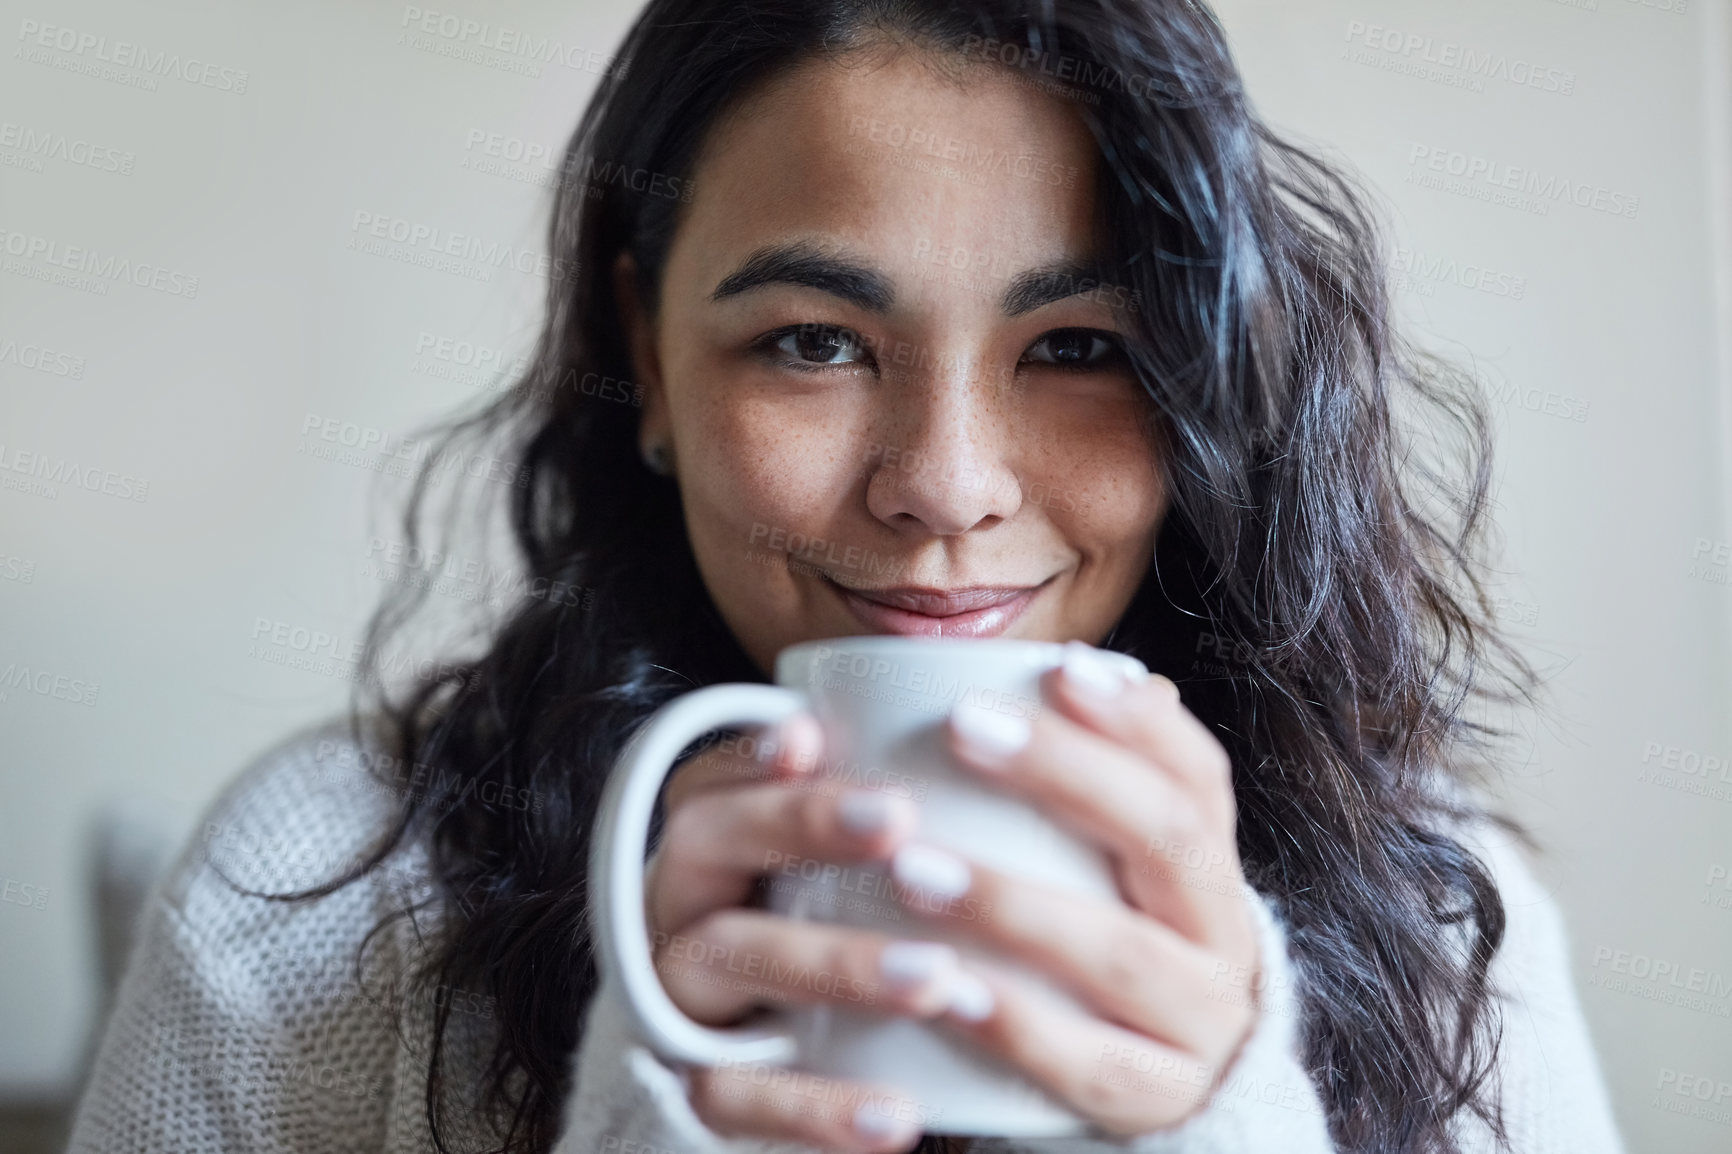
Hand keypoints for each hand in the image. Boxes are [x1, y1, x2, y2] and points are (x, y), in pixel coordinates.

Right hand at [642, 713, 981, 1153]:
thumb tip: (1073, 694)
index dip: (753, 753)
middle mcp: (682, 901)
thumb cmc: (839, 929)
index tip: (813, 734)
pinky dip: (814, 1108)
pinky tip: (900, 1117)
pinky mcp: (696, 1088)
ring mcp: (681, 995)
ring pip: (726, 960)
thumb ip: (926, 790)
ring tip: (936, 978)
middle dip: (799, 823)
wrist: (777, 1076)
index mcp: (714, 834)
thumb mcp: (864, 861)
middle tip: (902, 820)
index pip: (716, 773)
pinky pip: (734, 1098)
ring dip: (832, 963)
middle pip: (706, 841)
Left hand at [887, 641, 1261, 1137]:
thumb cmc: (1109, 948)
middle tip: (963, 729)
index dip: (1135, 720)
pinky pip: (1091, 1064)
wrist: (1176, 1093)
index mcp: (1208, 863)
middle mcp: (1221, 934)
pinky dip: (1016, 1025)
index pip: (1196, 773)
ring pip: (1121, 953)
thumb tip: (1053, 665)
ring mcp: (1200, 1023)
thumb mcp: (1113, 870)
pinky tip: (946, 988)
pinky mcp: (1157, 1100)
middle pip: (1165, 836)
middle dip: (1065, 773)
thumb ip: (1086, 787)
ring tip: (911, 865)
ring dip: (1012, 902)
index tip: (1059, 669)